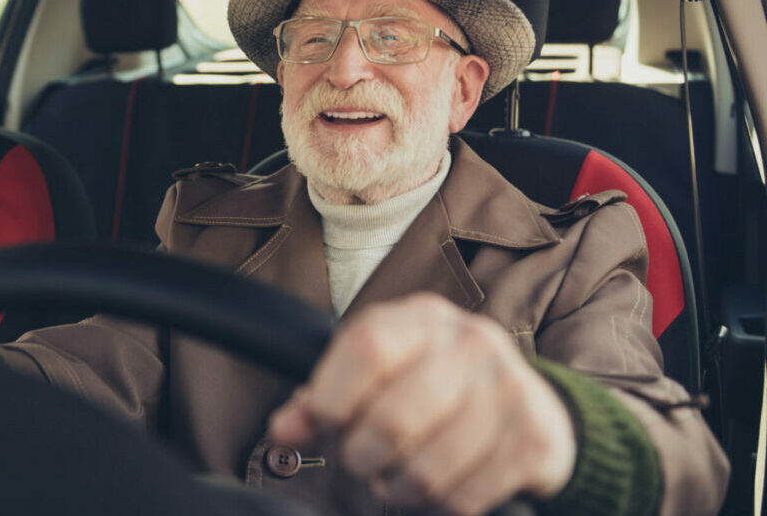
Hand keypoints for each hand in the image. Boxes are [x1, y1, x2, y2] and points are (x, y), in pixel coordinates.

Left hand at [269, 293, 575, 515]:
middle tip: (360, 463)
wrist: (527, 404)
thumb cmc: (431, 386)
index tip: (324, 426)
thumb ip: (322, 399)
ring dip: (398, 489)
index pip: (366, 349)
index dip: (332, 399)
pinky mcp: (532, 438)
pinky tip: (437, 489)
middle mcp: (469, 343)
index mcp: (419, 319)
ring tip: (395, 480)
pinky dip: (438, 506)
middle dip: (361, 457)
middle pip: (393, 419)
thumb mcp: (376, 375)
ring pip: (428, 469)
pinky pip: (464, 497)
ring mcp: (507, 389)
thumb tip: (283, 430)